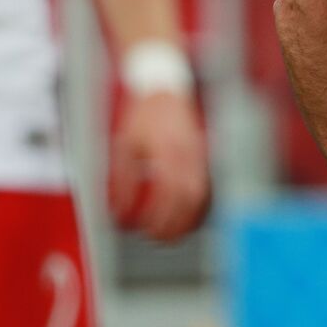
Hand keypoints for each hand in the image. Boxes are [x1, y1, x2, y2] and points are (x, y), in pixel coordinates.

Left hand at [110, 91, 210, 241]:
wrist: (165, 87)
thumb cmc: (144, 115)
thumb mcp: (124, 145)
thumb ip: (122, 180)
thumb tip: (119, 212)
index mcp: (168, 152)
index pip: (169, 194)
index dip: (160, 218)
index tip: (146, 231)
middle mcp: (189, 155)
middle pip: (191, 200)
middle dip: (177, 224)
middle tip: (159, 238)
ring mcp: (201, 155)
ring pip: (203, 195)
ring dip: (189, 218)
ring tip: (173, 232)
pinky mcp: (205, 155)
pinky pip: (207, 186)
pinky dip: (198, 205)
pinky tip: (186, 213)